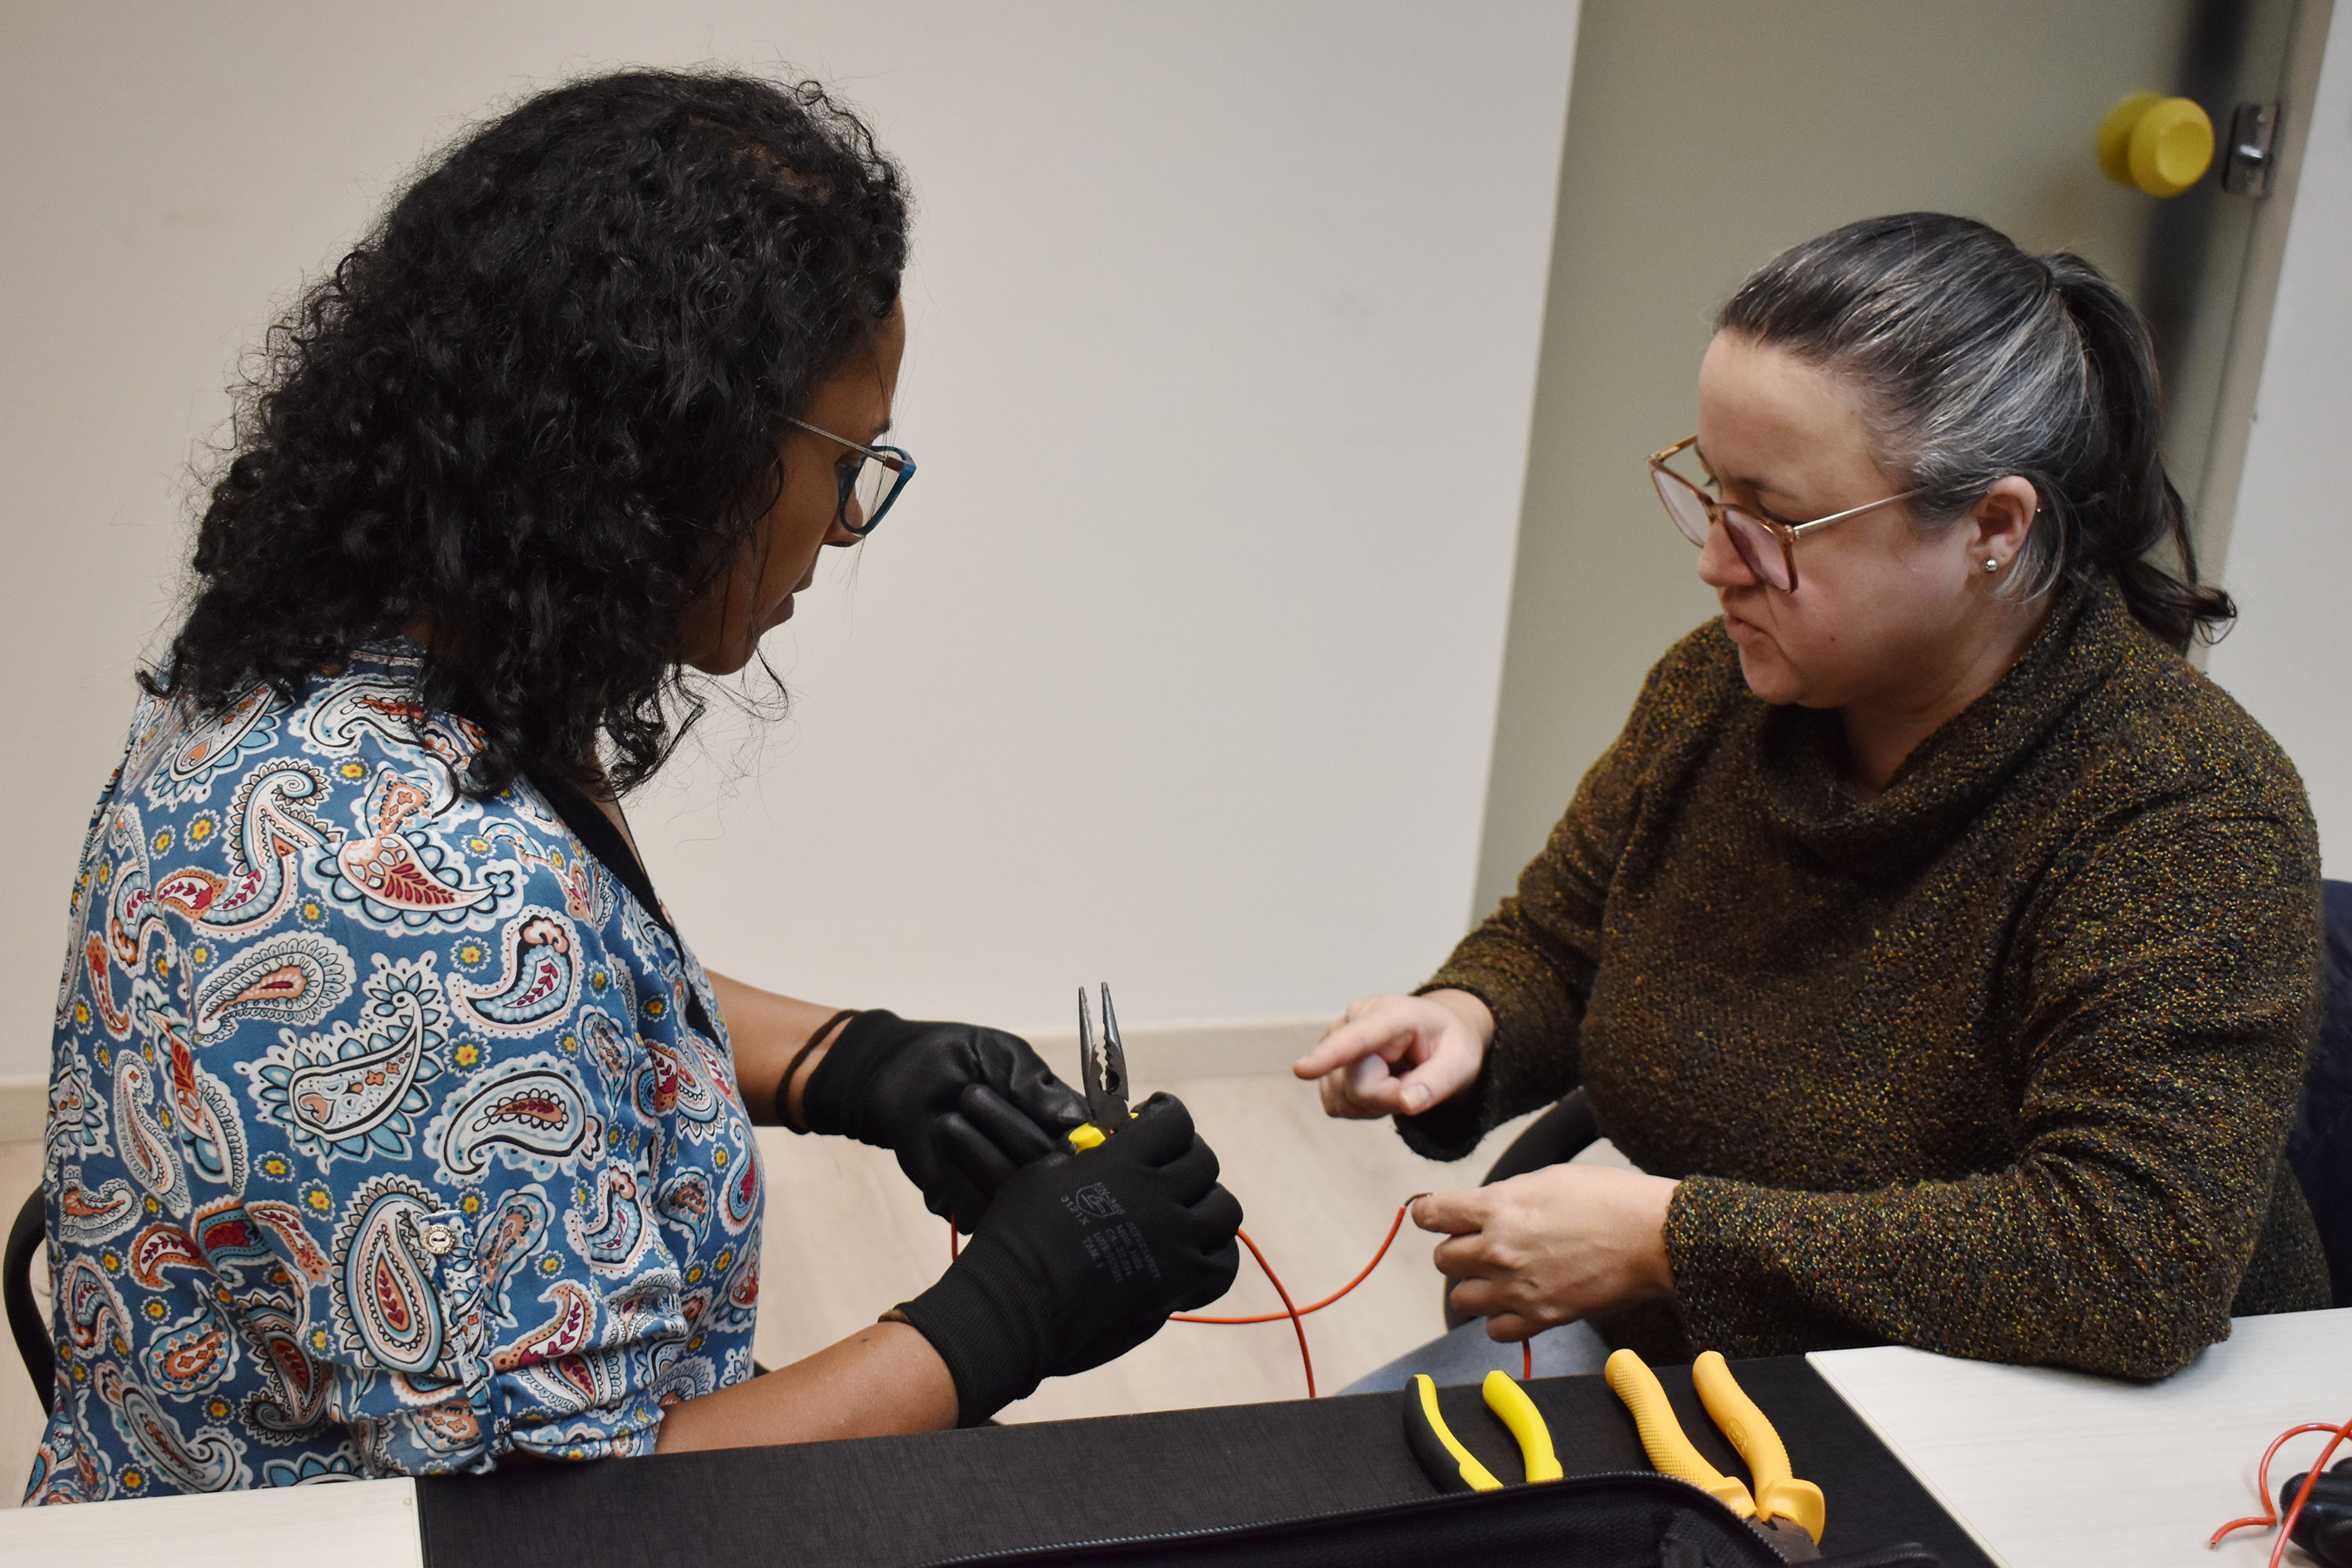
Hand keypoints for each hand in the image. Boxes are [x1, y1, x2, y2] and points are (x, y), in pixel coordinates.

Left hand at [800, 1011, 1088, 1227]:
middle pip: (1052, 1174)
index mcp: (1063, 1124)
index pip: (1091, 1150)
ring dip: (976, 1151)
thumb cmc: (959, 1058)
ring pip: (1014, 1197)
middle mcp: (1042, 1165)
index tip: (1050, 1123)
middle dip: (1010, 1131)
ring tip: (949, 1117)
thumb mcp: (1006, 1057)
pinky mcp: (971, 1212)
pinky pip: (977, 1213)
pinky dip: (955, 1176)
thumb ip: (1039, 1088)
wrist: (900, 1076)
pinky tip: (939, 1143)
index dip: (1075, 1142)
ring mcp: (1008, 1195)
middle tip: (972, 1096)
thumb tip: (1076, 1123)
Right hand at [889, 1093, 1242, 1423]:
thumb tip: (1095, 1152)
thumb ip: (1079, 1159)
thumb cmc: (1015, 1239)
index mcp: (1123, 1163)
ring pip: (1224, 1211)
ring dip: (1208, 1204)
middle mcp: (1158, 1198)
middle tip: (1168, 1164)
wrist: (1014, 1307)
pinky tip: (1194, 1252)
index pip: (1175, 1121)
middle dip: (1187, 1156)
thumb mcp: (1040, 1175)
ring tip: (1186, 1209)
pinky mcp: (1177, 1287)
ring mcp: (1174, 1245)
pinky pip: (1222, 1265)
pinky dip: (1215, 1255)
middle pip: (1205, 1162)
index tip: (1155, 1117)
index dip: (1168, 1114)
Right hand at [1291, 990, 1492, 1117]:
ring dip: (1376, 1104)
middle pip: (1356, 1085)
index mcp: (1391, 1012)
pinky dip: (1363, 1106)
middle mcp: (1353, 1020)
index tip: (1301, 1070)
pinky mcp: (1326, 1064)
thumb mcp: (1462, 1061)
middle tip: (1415, 1084)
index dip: (1329, 1055)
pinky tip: (1380, 1085)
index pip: (1357, 1037)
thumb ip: (1439, 1082)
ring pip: (1343, 1098)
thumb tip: (1408, 1103)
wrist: (1435, 1033)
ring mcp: (1334, 1040)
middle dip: (1388, 1098)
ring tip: (1398, 1080)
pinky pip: (1337, 1104)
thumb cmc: (1449, 1044)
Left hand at [1414, 1164, 1679, 1339]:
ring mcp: (1518, 1287)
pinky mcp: (1541, 1317)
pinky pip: (1495, 1330)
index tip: (1436, 1216)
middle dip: (1458, 1250)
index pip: (1430, 1214)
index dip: (1429, 1213)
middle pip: (1443, 1259)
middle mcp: (1499, 1249)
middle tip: (1483, 1244)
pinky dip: (1501, 1320)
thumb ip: (1504, 1199)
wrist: (1653, 1236)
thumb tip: (1481, 1211)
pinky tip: (1518, 1303)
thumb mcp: (1546, 1179)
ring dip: (1476, 1287)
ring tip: (1501, 1276)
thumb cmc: (1608, 1199)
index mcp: (1498, 1206)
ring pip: (1461, 1298)